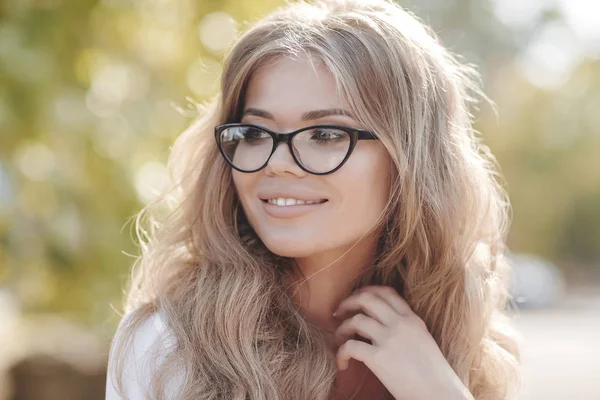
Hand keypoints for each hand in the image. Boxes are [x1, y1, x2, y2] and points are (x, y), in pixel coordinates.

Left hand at [333, 285, 473, 399]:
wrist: (440, 395)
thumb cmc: (433, 376)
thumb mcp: (423, 341)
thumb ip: (404, 329)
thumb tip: (378, 324)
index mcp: (413, 320)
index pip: (387, 292)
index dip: (366, 290)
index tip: (355, 297)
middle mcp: (401, 324)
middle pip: (367, 298)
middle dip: (348, 302)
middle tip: (338, 313)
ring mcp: (389, 339)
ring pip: (355, 320)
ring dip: (341, 330)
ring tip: (338, 340)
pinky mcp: (378, 358)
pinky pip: (349, 347)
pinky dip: (340, 353)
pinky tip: (343, 364)